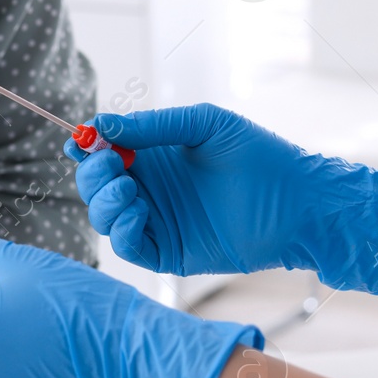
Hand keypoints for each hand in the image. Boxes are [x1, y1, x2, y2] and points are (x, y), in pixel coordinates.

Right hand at [66, 104, 377, 292]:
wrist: (298, 204)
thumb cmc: (260, 157)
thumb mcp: (203, 125)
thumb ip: (152, 126)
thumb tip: (99, 125)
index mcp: (156, 155)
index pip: (105, 152)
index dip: (87, 146)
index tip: (79, 139)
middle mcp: (151, 188)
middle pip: (96, 185)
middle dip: (92, 175)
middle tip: (110, 165)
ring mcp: (157, 221)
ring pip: (104, 217)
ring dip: (103, 202)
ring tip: (127, 190)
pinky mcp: (168, 252)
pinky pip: (128, 246)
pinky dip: (120, 230)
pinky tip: (135, 213)